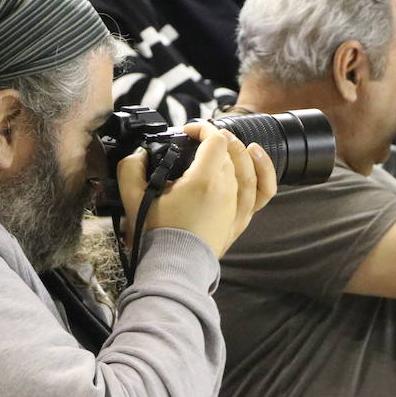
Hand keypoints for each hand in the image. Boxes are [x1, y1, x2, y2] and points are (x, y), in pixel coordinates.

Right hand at [116, 122, 277, 258]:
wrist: (175, 268)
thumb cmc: (157, 235)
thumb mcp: (133, 198)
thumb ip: (131, 169)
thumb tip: (138, 154)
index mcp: (203, 180)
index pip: (215, 139)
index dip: (202, 128)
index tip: (188, 132)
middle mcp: (226, 189)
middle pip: (228, 151)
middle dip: (213, 140)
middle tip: (197, 143)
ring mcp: (237, 204)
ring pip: (246, 166)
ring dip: (236, 149)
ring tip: (226, 142)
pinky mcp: (240, 218)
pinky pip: (262, 190)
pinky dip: (264, 170)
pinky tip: (257, 155)